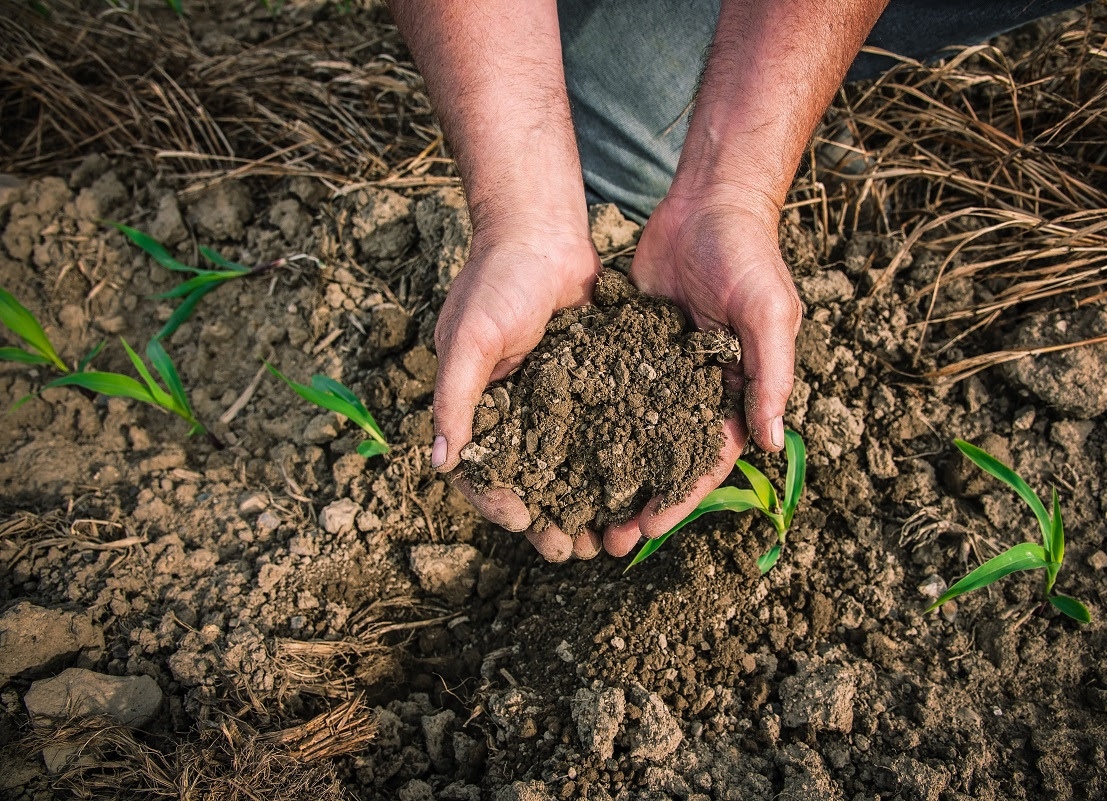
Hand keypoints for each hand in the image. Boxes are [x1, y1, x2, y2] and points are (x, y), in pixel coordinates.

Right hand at [432, 226, 603, 561]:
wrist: (543, 231)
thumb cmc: (497, 281)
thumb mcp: (471, 341)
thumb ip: (455, 399)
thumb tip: (439, 463)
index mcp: (475, 404)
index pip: (481, 470)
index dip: (500, 503)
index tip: (527, 525)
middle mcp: (512, 408)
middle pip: (528, 479)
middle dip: (548, 517)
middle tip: (572, 551)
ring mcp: (550, 398)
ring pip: (566, 465)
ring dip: (582, 502)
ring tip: (603, 537)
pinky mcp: (586, 382)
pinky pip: (597, 431)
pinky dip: (610, 462)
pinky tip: (634, 488)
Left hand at [602, 190, 802, 556]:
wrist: (708, 203)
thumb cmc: (748, 257)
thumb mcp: (767, 314)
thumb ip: (769, 376)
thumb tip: (770, 444)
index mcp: (737, 393)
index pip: (707, 461)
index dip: (678, 498)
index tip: (646, 529)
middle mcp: (697, 391)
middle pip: (664, 461)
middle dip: (637, 501)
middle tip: (604, 540)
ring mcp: (661, 371)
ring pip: (631, 437)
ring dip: (608, 475)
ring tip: (576, 512)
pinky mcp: (628, 347)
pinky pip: (608, 394)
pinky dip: (588, 425)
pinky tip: (557, 452)